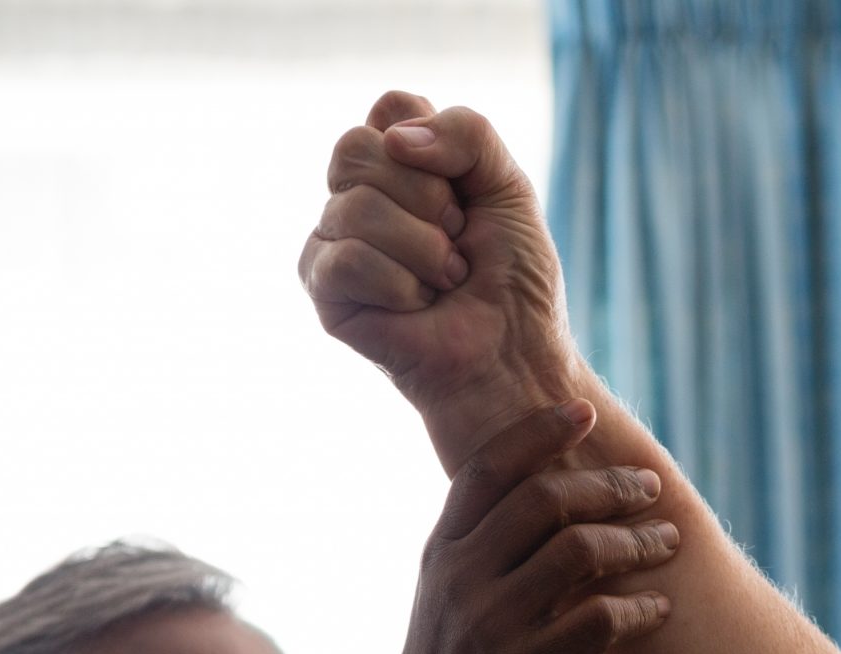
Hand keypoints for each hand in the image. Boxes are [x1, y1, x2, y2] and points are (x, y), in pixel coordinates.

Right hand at [300, 91, 580, 469]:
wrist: (515, 357)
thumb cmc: (514, 281)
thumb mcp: (509, 187)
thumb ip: (468, 133)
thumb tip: (396, 141)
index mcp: (399, 163)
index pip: (392, 110)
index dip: (439, 147)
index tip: (468, 196)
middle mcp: (358, 195)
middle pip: (359, 147)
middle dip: (429, 198)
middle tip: (458, 243)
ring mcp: (334, 240)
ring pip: (355, 205)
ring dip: (424, 249)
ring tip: (444, 281)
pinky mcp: (324, 290)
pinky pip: (348, 257)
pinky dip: (400, 284)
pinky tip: (416, 307)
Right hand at [368, 400, 675, 653]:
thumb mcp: (447, 600)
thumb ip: (485, 550)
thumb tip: (550, 497)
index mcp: (441, 551)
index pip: (489, 467)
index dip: (538, 431)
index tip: (584, 412)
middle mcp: (460, 578)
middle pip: (545, 499)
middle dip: (609, 485)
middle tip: (650, 488)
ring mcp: (491, 624)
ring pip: (579, 552)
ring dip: (636, 542)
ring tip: (668, 544)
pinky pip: (599, 621)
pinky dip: (639, 609)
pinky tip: (659, 610)